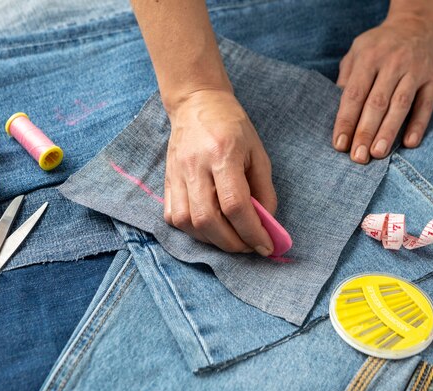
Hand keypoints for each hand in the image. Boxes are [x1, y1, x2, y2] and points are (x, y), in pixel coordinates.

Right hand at [164, 89, 276, 255]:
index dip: (252, 232)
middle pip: (208, 220)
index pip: (235, 205)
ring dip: (211, 240)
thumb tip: (267, 224)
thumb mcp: (258, 153)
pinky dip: (191, 230)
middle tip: (248, 246)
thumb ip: (264, 190)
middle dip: (231, 243)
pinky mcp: (166, 180)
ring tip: (229, 238)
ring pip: (187, 222)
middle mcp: (195, 166)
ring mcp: (176, 174)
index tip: (266, 246)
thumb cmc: (232, 126)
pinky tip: (207, 227)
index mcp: (222, 154)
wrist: (196, 103)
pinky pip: (172, 217)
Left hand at [332, 14, 432, 162]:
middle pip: (377, 103)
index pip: (354, 94)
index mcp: (369, 58)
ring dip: (389, 132)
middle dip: (366, 132)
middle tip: (357, 157)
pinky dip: (418, 125)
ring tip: (378, 153)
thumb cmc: (379, 46)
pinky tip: (409, 143)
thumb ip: (346, 78)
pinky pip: (426, 105)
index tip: (339, 144)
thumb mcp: (356, 52)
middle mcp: (392, 64)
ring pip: (400, 105)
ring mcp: (415, 71)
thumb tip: (337, 109)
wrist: (418, 24)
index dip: (346, 121)